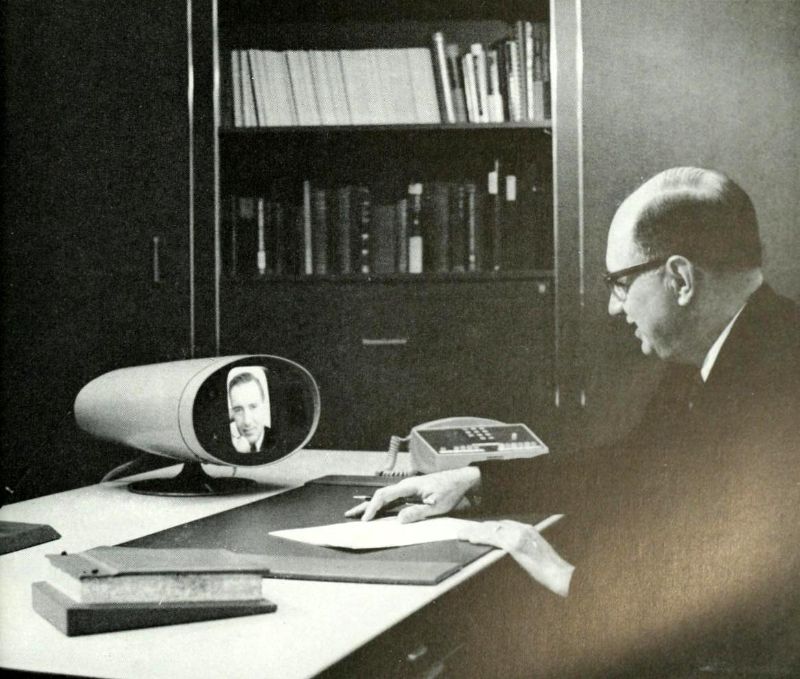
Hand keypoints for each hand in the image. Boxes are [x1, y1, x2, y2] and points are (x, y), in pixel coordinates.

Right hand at [344, 467, 480, 522]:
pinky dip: (383, 508)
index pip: (384, 496)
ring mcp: (408, 490)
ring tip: (358, 514)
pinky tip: (378, 514)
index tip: (365, 519)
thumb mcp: (436, 506)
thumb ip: (417, 512)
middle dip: (364, 506)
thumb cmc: (450, 490)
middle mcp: (405, 486)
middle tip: (349, 515)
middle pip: (380, 496)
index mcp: (408, 486)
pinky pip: (393, 501)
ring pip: (385, 499)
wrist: (461, 480)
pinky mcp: (412, 494)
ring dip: (371, 507)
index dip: (372, 508)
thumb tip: (399, 519)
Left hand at [458, 520, 574, 596]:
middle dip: (478, 527)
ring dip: (474, 532)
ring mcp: (519, 536)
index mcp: (527, 529)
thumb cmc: (549, 567)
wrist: (559, 574)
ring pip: (491, 530)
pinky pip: (493, 540)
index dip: (487, 526)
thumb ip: (521, 546)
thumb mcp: (534, 551)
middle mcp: (522, 528)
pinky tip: (471, 540)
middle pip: (494, 525)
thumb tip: (508, 547)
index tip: (476, 528)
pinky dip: (481, 538)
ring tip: (462, 535)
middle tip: (464, 530)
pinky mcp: (515, 546)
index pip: (502, 524)